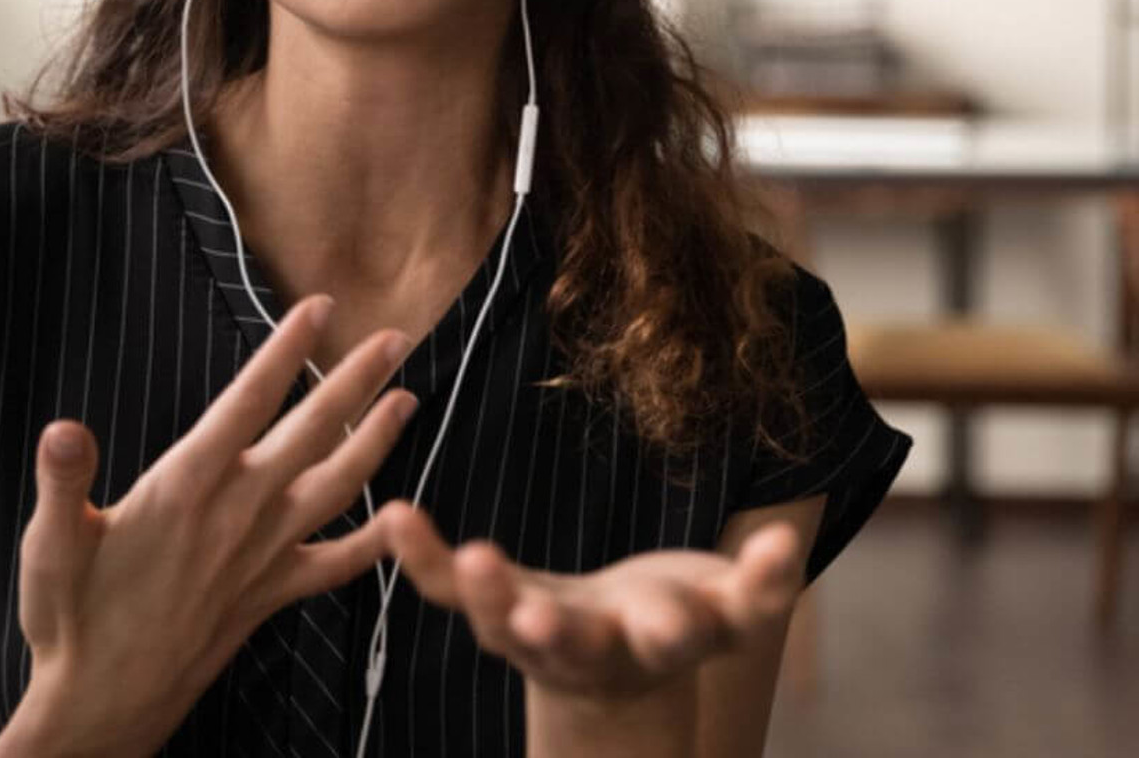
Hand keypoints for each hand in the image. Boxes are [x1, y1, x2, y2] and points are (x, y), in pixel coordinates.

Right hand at [1, 296, 417, 757]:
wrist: (101, 707)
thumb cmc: (72, 618)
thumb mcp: (50, 546)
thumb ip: (62, 482)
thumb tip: (62, 429)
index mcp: (187, 487)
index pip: (249, 401)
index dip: (287, 350)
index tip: (319, 306)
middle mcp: (237, 515)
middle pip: (311, 433)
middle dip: (356, 381)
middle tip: (395, 338)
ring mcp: (261, 557)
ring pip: (337, 489)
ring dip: (377, 442)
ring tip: (408, 400)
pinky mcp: (269, 596)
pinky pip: (334, 566)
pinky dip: (371, 541)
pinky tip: (399, 519)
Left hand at [378, 501, 803, 706]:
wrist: (617, 671)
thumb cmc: (676, 622)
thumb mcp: (727, 611)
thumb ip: (759, 587)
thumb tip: (789, 545)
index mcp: (654, 645)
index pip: (668, 639)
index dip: (674, 626)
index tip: (678, 618)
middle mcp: (589, 649)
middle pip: (572, 646)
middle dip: (558, 633)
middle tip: (536, 618)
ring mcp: (534, 632)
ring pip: (501, 624)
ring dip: (482, 595)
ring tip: (469, 556)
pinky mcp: (493, 609)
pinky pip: (447, 590)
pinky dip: (419, 559)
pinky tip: (394, 514)